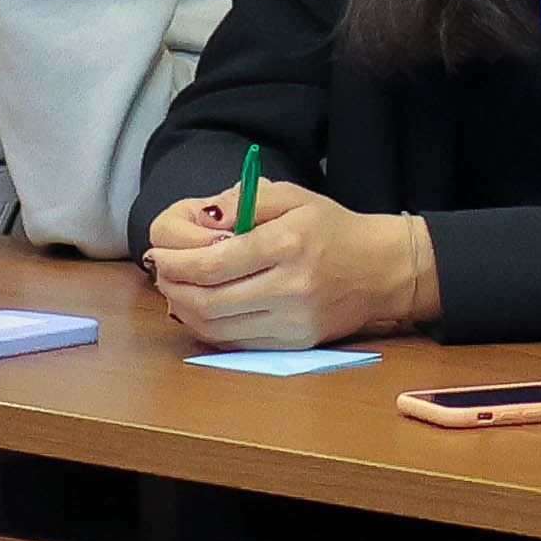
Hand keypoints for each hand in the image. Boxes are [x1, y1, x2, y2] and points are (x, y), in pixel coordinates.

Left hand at [146, 180, 428, 350]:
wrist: (383, 269)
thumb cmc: (334, 228)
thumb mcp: (293, 197)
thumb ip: (243, 201)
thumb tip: (200, 219)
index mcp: (286, 245)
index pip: (212, 264)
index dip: (175, 263)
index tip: (158, 254)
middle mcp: (289, 288)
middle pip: (207, 302)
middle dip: (172, 288)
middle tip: (161, 273)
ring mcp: (292, 322)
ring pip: (216, 328)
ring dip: (184, 311)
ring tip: (176, 290)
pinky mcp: (294, 344)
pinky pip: (236, 342)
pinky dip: (208, 327)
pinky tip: (201, 308)